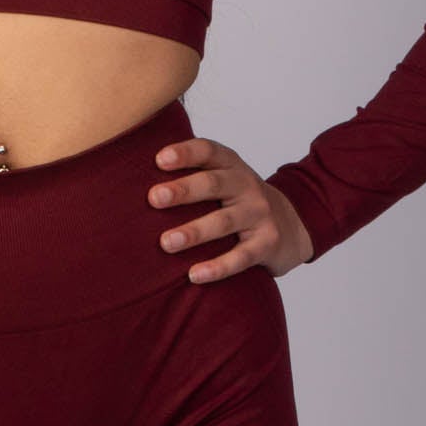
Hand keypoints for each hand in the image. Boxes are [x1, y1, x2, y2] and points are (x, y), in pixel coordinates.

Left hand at [149, 134, 313, 279]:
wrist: (293, 223)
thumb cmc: (240, 199)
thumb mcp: (224, 177)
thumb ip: (192, 172)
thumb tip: (132, 174)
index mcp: (231, 165)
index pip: (208, 151)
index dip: (186, 152)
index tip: (159, 159)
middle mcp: (246, 185)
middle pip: (214, 183)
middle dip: (183, 190)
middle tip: (153, 198)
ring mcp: (259, 214)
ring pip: (224, 221)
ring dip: (194, 232)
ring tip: (166, 243)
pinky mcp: (267, 244)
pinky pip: (241, 256)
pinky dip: (218, 267)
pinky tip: (194, 275)